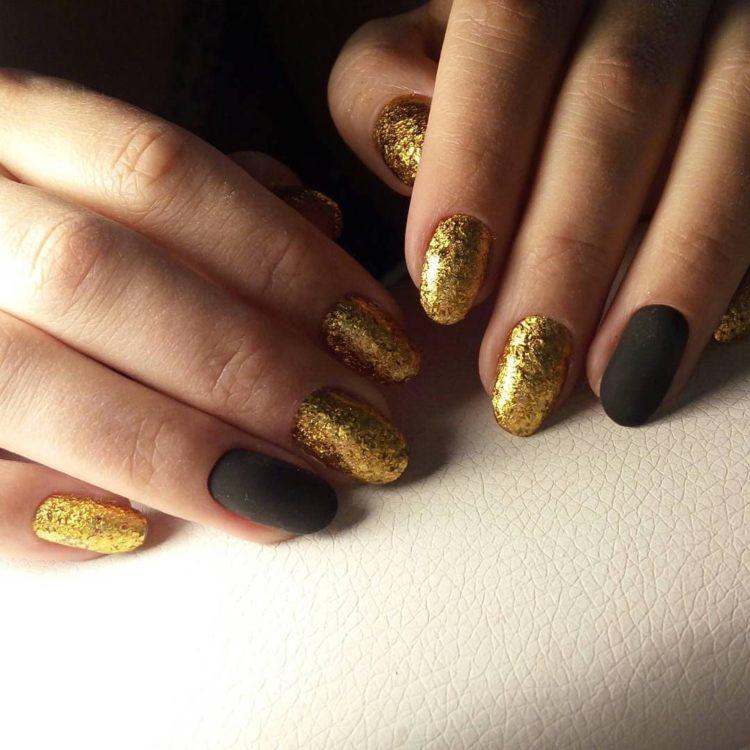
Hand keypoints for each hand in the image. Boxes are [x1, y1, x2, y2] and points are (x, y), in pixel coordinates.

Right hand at [0, 70, 419, 559]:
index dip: (286, 261)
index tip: (378, 340)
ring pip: (27, 379)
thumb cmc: (41, 239)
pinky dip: (36, 514)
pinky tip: (134, 531)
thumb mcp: (101, 186)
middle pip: (97, 273)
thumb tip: (318, 218)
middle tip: (353, 430)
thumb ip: (197, 204)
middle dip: (248, 364)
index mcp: (7, 131)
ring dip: (177, 449)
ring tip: (290, 496)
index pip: (161, 174)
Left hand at [329, 0, 749, 432]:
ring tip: (618, 384)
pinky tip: (681, 341)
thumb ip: (388, 82)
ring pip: (729, 133)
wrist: (618, 18)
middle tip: (519, 371)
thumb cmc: (511, 60)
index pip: (511, 35)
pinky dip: (730, 266)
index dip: (477, 164)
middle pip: (617, 101)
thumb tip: (407, 140)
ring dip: (670, 275)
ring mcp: (739, 25)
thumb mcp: (430, 49)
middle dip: (565, 253)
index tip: (446, 291)